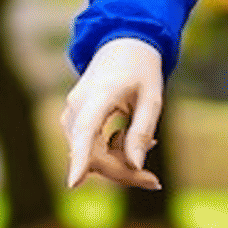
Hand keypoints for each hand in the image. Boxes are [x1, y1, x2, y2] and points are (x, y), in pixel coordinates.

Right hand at [62, 37, 167, 191]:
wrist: (122, 43)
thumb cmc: (142, 69)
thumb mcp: (152, 99)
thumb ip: (141, 132)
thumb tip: (134, 166)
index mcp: (100, 94)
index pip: (85, 131)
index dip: (80, 158)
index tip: (74, 184)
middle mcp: (78, 104)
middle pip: (92, 153)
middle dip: (121, 170)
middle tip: (154, 181)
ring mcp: (72, 111)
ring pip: (90, 153)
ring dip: (117, 160)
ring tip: (148, 142)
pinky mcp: (74, 118)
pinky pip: (89, 145)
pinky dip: (109, 150)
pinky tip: (128, 137)